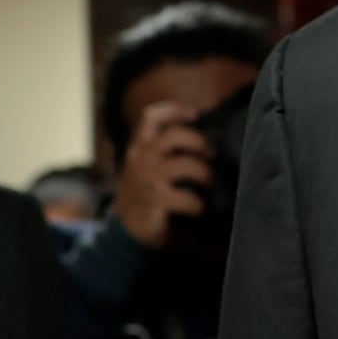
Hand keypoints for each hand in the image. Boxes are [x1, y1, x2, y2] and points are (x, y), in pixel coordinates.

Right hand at [109, 101, 214, 248]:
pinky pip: (186, 198)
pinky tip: (198, 208)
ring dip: (204, 173)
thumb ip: (164, 151)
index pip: (151, 117)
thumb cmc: (144, 193)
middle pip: (174, 136)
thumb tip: (203, 141)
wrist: (126, 229)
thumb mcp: (147, 166)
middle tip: (210, 154)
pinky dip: (198, 203)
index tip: (196, 113)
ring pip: (184, 165)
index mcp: (140, 147)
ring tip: (209, 183)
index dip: (174, 110)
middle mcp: (142, 159)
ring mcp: (148, 180)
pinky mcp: (155, 201)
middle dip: (198, 141)